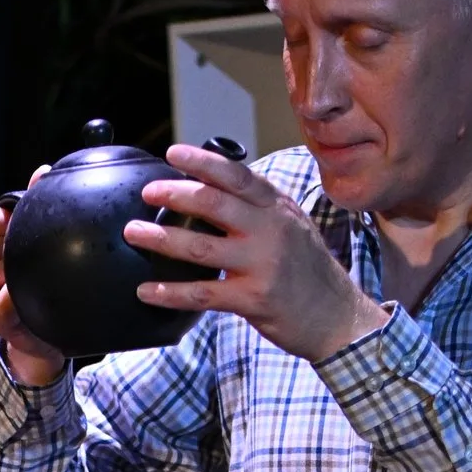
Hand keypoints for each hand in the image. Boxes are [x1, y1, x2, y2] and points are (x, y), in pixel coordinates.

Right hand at [0, 170, 68, 386]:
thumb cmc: (24, 278)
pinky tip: (26, 289)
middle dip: (5, 244)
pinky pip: (2, 299)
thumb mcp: (21, 240)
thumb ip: (27, 206)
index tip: (13, 223)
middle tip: (23, 250)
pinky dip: (16, 291)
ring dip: (11, 268)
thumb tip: (43, 172)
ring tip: (24, 270)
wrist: (37, 329)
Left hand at [125, 146, 391, 361]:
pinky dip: (171, 293)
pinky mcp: (254, 299)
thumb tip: (216, 187)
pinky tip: (147, 291)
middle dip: (176, 194)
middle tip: (147, 192)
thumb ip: (259, 207)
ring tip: (133, 233)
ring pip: (201, 248)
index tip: (173, 153)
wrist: (338, 318)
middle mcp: (271, 231)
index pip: (237, 176)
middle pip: (215, 205)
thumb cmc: (308, 271)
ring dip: (162, 239)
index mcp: (277, 208)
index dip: (203, 162)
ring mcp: (262, 265)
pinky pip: (203, 294)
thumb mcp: (293, 226)